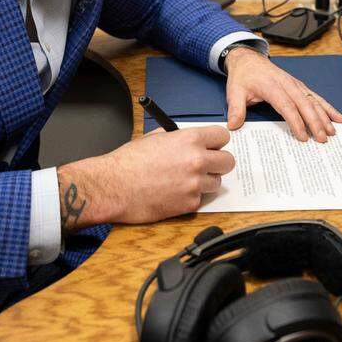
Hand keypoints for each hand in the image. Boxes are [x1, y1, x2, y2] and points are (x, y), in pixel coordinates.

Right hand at [55, 125, 234, 229]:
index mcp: (189, 139)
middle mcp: (196, 161)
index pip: (223, 136)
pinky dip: (190, 198)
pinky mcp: (189, 205)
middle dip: (218, 163)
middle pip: (228, 161)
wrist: (113, 187)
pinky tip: (173, 193)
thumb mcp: (154, 138)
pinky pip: (200, 200)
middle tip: (206, 166)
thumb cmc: (127, 163)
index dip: (216, 142)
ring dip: (205, 182)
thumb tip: (190, 139)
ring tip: (184, 181)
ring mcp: (194, 184)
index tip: (212, 146)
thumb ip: (177, 137)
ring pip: (217, 183)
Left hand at [224, 48, 341, 142]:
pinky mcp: (299, 86)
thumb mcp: (234, 91)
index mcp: (272, 86)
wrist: (248, 59)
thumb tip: (234, 125)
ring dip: (325, 116)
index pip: (286, 106)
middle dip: (315, 122)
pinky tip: (337, 117)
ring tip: (333, 131)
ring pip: (313, 101)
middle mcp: (287, 84)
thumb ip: (236, 108)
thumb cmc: (243, 76)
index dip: (296, 121)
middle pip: (305, 104)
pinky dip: (327, 107)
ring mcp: (295, 85)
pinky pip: (316, 97)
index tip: (302, 136)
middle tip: (322, 139)